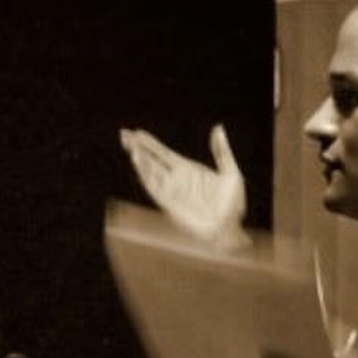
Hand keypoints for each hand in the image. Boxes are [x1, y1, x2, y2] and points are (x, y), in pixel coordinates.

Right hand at [120, 123, 248, 248]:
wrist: (230, 229)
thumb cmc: (233, 205)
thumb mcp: (231, 173)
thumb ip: (222, 151)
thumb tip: (217, 128)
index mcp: (188, 170)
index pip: (163, 153)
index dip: (150, 143)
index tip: (136, 132)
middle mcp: (176, 179)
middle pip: (151, 160)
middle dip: (137, 147)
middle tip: (124, 134)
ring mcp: (171, 191)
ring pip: (150, 172)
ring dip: (140, 160)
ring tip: (131, 147)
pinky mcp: (169, 203)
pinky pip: (153, 187)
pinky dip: (145, 174)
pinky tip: (139, 162)